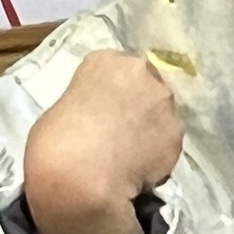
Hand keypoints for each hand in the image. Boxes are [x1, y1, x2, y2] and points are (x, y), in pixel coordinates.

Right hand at [21, 51, 184, 233]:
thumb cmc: (56, 138)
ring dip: (152, 130)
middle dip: (141, 106)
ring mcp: (164, 103)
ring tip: (133, 155)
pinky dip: (158, 157)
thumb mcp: (63, 106)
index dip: (118, 92)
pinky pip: (168, 145)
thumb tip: (99, 118)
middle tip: (125, 131)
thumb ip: (91, 102)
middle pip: (148, 87)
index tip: (110, 108)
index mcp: (107, 61)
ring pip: (163, 115)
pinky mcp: (177, 135)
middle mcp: (142, 73)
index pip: (120, 69)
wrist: (79, 172)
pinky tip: (140, 171)